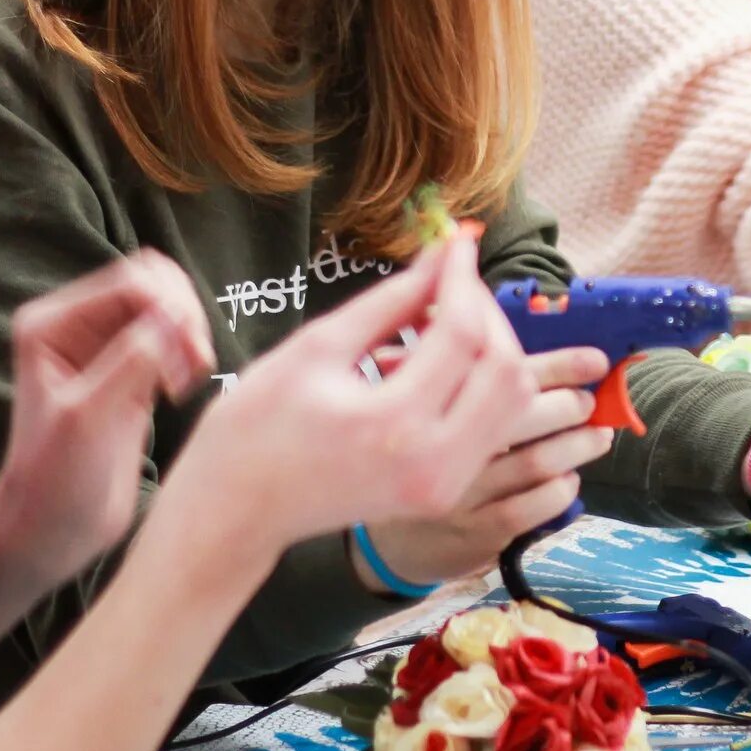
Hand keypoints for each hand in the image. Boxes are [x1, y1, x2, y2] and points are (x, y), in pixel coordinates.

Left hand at [0, 251, 213, 583]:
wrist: (53, 529)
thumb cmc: (54, 478)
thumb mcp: (89, 416)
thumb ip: (132, 361)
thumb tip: (178, 315)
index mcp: (51, 324)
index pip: (129, 283)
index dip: (168, 308)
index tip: (189, 356)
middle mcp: (77, 327)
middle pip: (153, 284)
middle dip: (183, 315)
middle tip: (193, 363)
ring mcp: (107, 349)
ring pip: (168, 307)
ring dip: (190, 333)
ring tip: (189, 378)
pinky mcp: (134, 373)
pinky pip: (174, 338)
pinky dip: (190, 352)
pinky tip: (186, 387)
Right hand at [174, 237, 540, 549]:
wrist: (238, 508)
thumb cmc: (256, 424)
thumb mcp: (317, 346)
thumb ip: (390, 300)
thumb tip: (441, 256)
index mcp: (393, 425)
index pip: (462, 335)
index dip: (463, 278)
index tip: (456, 241)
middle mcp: (433, 464)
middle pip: (505, 368)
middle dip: (487, 311)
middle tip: (450, 280)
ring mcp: (445, 486)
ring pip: (513, 399)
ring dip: (492, 348)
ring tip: (443, 320)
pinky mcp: (446, 494)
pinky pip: (495, 425)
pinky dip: (481, 383)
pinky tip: (437, 362)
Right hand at [355, 348, 614, 588]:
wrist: (388, 539)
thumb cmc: (416, 457)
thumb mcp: (422, 407)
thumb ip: (461, 371)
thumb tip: (507, 335)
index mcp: (435, 402)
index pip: (503, 373)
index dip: (559, 365)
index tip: (597, 361)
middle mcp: (447, 446)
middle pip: (522, 414)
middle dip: (569, 404)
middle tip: (589, 402)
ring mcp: (464, 493)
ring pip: (536, 463)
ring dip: (577, 446)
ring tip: (598, 436)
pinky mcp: (477, 533)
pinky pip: (531, 508)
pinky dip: (559, 491)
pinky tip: (568, 480)